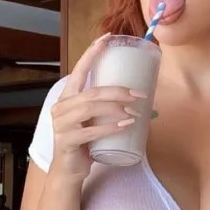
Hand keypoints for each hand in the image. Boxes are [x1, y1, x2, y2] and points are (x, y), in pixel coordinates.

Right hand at [49, 34, 146, 182]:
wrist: (70, 170)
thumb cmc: (86, 142)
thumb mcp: (97, 121)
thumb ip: (111, 109)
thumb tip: (147, 104)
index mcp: (69, 97)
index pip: (80, 70)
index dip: (93, 53)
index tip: (107, 38)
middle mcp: (62, 107)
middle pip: (92, 92)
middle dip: (118, 91)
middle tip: (139, 95)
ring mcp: (61, 124)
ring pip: (90, 108)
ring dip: (116, 108)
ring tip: (135, 113)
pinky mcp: (67, 141)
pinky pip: (90, 131)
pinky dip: (109, 127)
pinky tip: (124, 125)